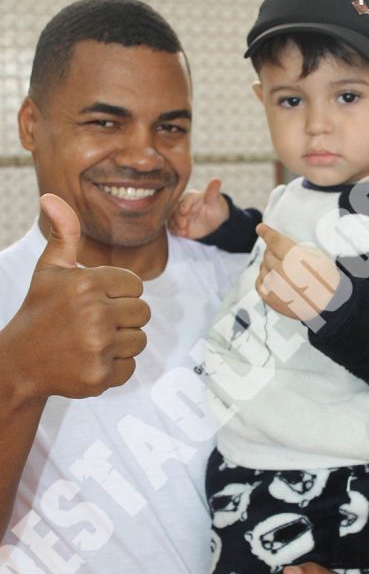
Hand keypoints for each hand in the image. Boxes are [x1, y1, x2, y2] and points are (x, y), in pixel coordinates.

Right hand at [7, 193, 150, 399]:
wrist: (20, 363)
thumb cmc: (40, 311)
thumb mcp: (49, 271)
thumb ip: (64, 235)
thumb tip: (51, 197)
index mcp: (86, 283)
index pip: (136, 286)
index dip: (120, 293)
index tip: (97, 300)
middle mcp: (94, 314)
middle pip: (143, 313)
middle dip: (123, 318)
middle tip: (95, 323)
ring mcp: (98, 347)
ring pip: (139, 340)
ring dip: (121, 342)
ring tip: (93, 341)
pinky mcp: (100, 375)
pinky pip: (131, 366)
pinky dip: (115, 367)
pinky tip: (91, 360)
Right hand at [167, 177, 229, 238]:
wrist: (215, 222)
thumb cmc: (215, 208)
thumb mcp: (215, 201)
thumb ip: (213, 192)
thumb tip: (217, 179)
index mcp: (190, 197)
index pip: (185, 200)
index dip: (184, 205)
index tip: (184, 211)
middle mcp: (182, 205)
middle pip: (175, 210)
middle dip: (178, 217)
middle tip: (184, 224)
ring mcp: (178, 216)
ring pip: (171, 219)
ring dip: (175, 225)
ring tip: (182, 231)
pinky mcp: (177, 225)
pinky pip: (173, 228)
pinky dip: (175, 231)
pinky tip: (182, 234)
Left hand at [255, 223, 339, 320]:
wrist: (326, 306)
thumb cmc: (324, 279)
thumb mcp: (316, 256)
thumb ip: (295, 248)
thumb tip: (274, 242)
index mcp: (296, 260)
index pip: (275, 242)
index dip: (266, 233)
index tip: (260, 228)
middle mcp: (283, 273)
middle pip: (268, 254)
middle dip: (273, 252)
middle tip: (284, 256)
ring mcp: (274, 288)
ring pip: (262, 268)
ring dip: (270, 266)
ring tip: (283, 271)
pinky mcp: (270, 299)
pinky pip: (259, 282)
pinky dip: (265, 278)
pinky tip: (275, 279)